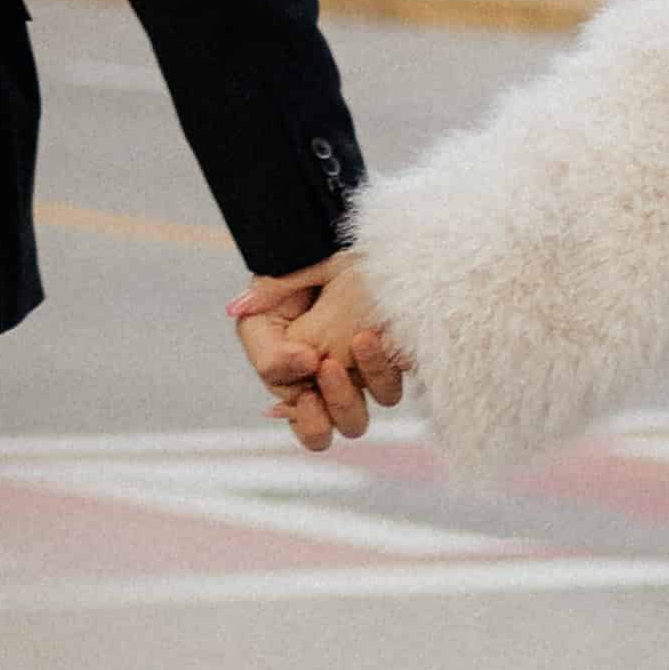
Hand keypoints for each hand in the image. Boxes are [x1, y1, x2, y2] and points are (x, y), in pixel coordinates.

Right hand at [230, 256, 403, 453]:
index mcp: (302, 389)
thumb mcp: (261, 316)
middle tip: (329, 366)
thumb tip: (301, 369)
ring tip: (360, 337)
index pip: (312, 430)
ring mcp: (372, 364)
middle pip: (352, 425)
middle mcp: (340, 383)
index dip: (311, 420)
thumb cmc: (284, 281)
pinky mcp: (398, 344)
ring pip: (387, 397)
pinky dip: (394, 354)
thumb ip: (268, 353)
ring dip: (371, 374)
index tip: (306, 385)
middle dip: (342, 401)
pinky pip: (408, 366)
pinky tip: (379, 330)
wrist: (317, 239)